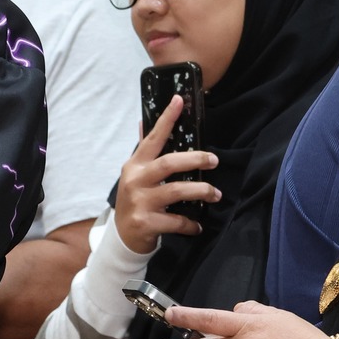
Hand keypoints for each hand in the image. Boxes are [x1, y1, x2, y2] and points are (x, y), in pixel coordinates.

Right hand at [114, 97, 221, 254]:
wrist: (122, 238)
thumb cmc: (135, 200)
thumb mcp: (135, 174)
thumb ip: (143, 150)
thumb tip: (143, 121)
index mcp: (135, 165)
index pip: (152, 138)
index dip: (166, 119)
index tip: (179, 100)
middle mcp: (135, 180)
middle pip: (168, 163)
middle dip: (195, 159)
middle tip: (215, 160)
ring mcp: (139, 202)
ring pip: (176, 191)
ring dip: (200, 191)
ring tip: (216, 195)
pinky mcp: (145, 223)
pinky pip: (176, 221)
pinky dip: (190, 224)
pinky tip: (198, 226)